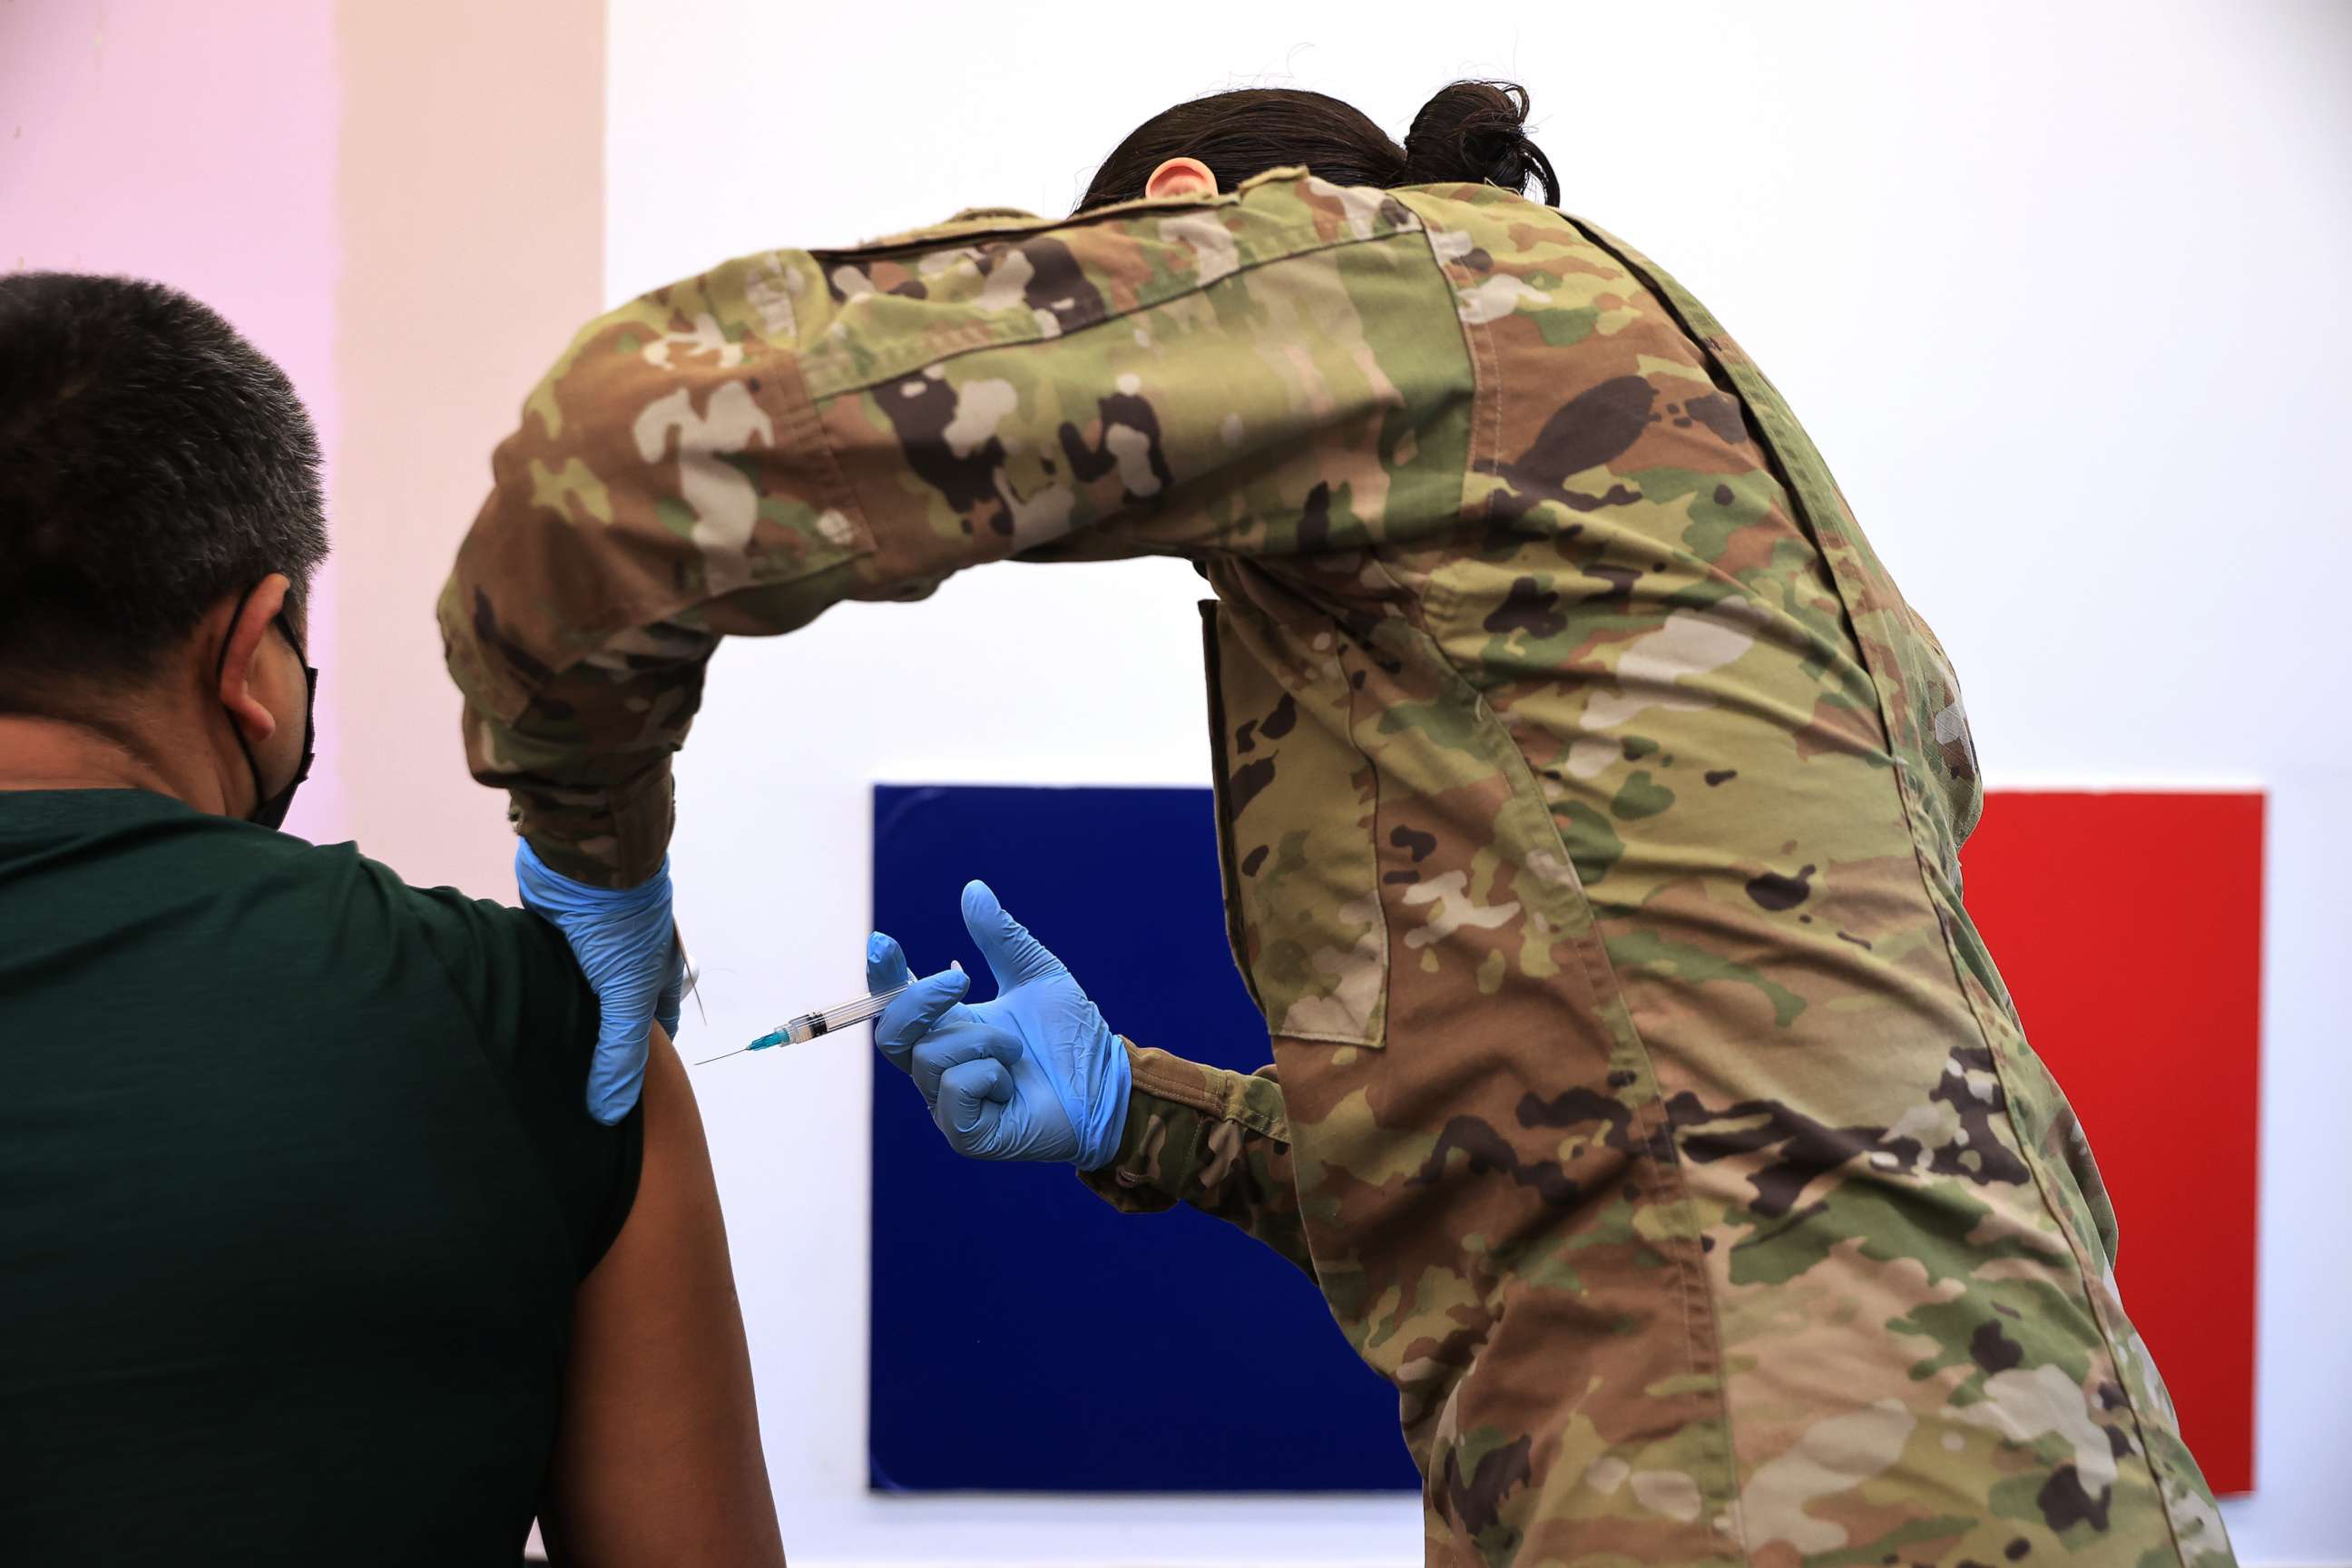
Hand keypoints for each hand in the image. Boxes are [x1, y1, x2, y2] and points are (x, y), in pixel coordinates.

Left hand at [516, 840, 685, 1123]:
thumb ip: (619, 1055)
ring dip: (560, 1018)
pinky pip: (543, 971)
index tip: (626, 1097)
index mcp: (653, 974)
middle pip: (612, 1013)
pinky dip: (534, 991)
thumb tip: (609, 1114)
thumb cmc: (621, 921)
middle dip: (597, 1045)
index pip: (657, 1027)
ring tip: (536, 1063)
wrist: (581, 857)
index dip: (647, 1062)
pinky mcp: (550, 932)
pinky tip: (515, 1017)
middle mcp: (621, 962)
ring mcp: (585, 947)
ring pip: (574, 994)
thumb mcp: (628, 994)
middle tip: (571, 1089)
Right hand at [867, 880, 1129, 1168]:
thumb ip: (1002, 938)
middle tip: (964, 978)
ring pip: (930, 1057)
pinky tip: (1012, 1084)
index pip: (897, 1003)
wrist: (1107, 1086)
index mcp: (948, 1028)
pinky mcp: (965, 1134)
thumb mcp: (1037, 976)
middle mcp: (938, 1066)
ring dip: (984, 1041)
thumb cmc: (1072, 1037)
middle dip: (921, 999)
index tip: (883, 942)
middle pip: (891, 1032)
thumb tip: (974, 889)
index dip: (882, 975)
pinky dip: (988, 1075)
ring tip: (1017, 1051)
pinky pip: (954, 1091)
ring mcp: (947, 1104)